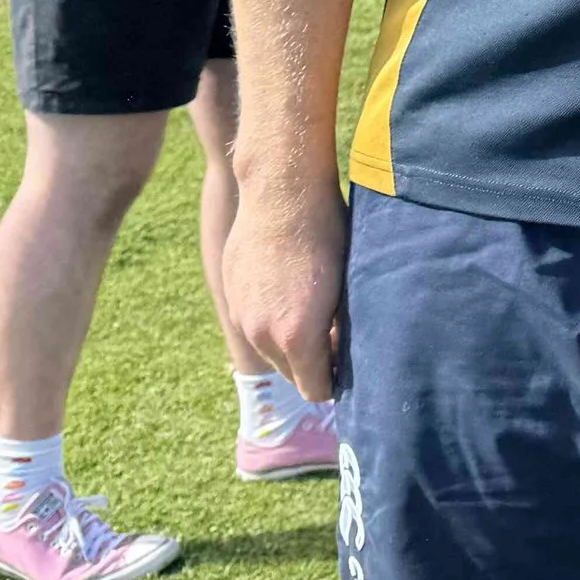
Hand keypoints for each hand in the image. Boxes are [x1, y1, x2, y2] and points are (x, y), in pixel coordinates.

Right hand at [223, 171, 346, 400]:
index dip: (335, 383)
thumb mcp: (346, 286)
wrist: (283, 190)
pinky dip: (269, 319)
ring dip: (289, 343)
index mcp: (296, 337)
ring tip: (313, 313)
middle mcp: (262, 333)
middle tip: (336, 338)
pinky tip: (288, 292)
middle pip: (291, 374)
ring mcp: (242, 314)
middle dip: (313, 364)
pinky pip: (252, 322)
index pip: (315, 390)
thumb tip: (341, 353)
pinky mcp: (230, 293)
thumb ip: (341, 330)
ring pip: (269, 350)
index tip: (349, 369)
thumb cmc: (328, 234)